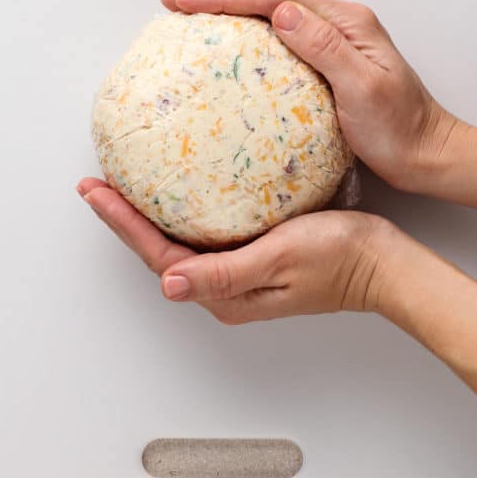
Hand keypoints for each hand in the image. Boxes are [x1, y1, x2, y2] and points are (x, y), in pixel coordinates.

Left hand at [77, 178, 389, 323]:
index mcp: (224, 293)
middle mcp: (224, 288)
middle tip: (96, 184)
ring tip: (121, 185)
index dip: (122, 223)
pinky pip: (204, 234)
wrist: (381, 263)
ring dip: (147, 215)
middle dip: (124, 219)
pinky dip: (181, 211)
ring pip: (178, 242)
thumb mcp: (279, 259)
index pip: (157, 257)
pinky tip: (177, 191)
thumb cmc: (339, 258)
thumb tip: (168, 284)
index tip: (96, 191)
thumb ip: (224, 272)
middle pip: (158, 252)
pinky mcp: (252, 257)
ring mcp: (237, 274)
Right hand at [160, 0, 458, 191]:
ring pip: (271, 16)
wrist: (427, 155)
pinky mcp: (327, 66)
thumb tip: (282, 13)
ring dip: (230, 12)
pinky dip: (247, 38)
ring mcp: (333, 43)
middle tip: (174, 1)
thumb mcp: (363, 88)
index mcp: (346, 22)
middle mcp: (338, 24)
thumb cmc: (401, 129)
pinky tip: (227, 52)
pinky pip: (278, 43)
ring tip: (190, 17)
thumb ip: (324, 47)